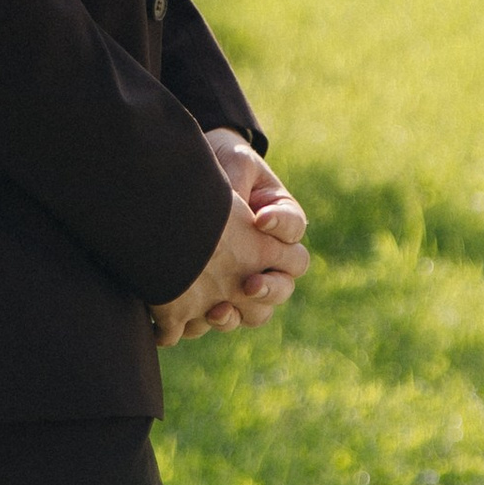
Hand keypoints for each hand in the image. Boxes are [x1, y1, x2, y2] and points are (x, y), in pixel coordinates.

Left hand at [151, 141, 309, 345]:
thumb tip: (239, 206)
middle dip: (270, 286)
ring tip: (220, 307)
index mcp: (280, 219)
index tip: (259, 219)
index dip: (281, 226)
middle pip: (286, 282)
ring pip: (260, 311)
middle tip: (249, 282)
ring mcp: (243, 279)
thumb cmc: (222, 165)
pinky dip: (215, 320)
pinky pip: (225, 318)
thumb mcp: (234, 164)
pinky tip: (200, 314)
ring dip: (245, 312)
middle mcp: (268, 256)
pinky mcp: (217, 294)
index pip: (293, 228)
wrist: (189, 184)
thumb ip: (241, 182)